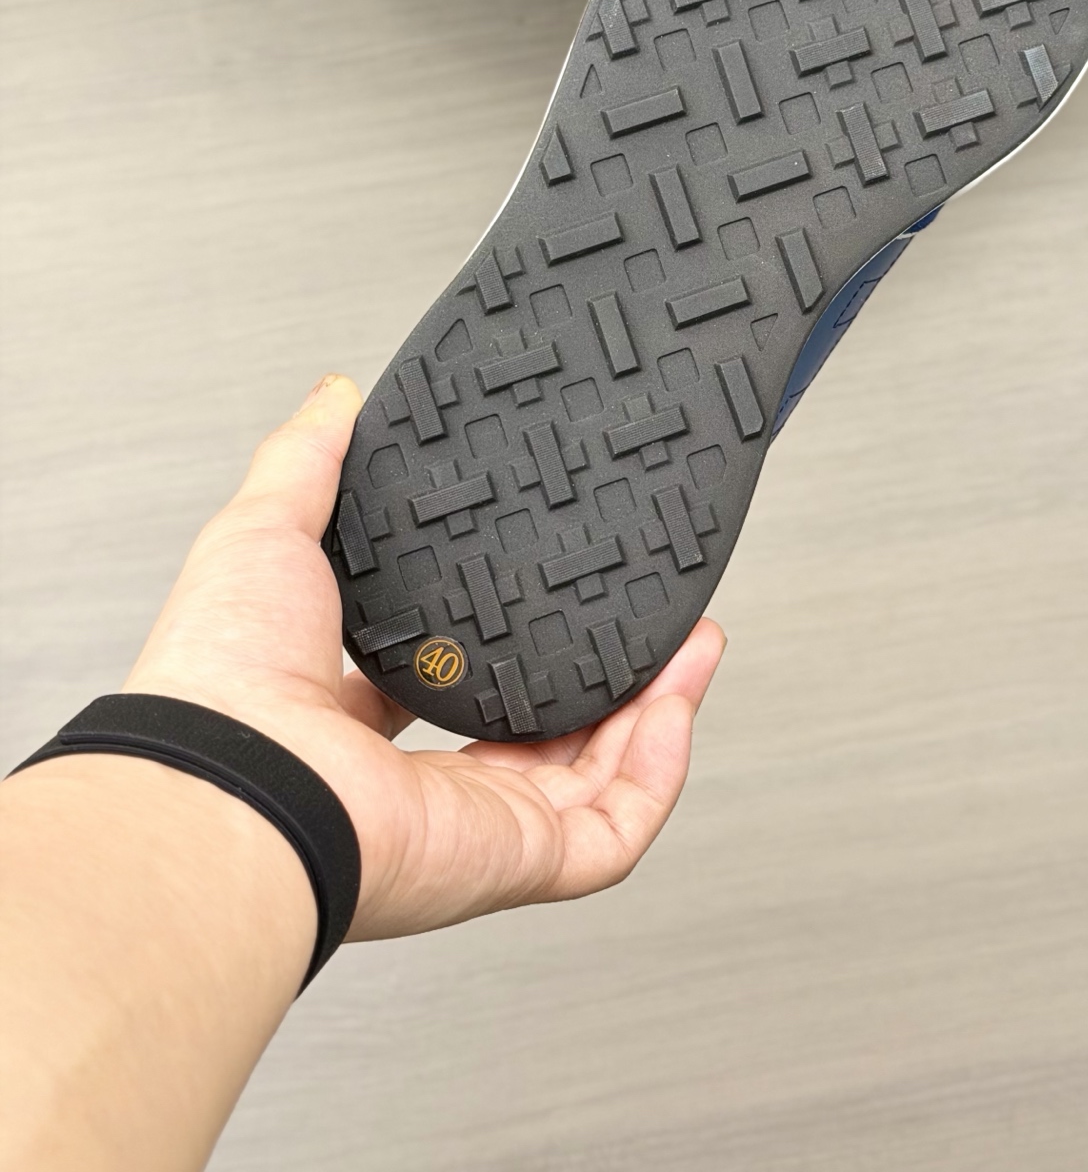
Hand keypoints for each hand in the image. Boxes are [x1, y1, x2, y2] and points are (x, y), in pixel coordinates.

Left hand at [124, 375, 724, 941]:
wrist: (231, 778)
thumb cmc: (222, 678)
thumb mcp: (265, 531)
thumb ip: (305, 461)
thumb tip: (333, 398)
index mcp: (352, 729)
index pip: (451, 691)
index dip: (514, 641)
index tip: (557, 592)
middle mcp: (418, 789)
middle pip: (542, 744)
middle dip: (609, 685)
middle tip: (655, 626)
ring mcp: (472, 827)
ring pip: (593, 785)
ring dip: (655, 716)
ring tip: (696, 647)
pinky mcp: (513, 860)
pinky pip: (613, 834)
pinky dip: (658, 777)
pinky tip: (676, 709)